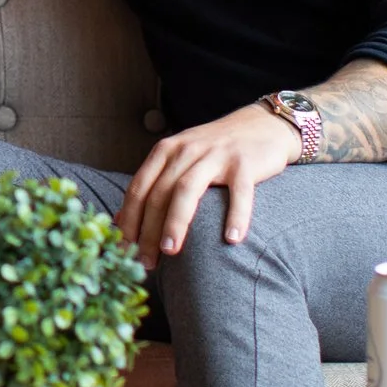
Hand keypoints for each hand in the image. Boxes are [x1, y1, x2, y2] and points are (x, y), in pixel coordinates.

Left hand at [116, 103, 302, 267]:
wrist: (263, 125)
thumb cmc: (216, 150)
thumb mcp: (181, 158)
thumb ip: (155, 183)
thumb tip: (123, 220)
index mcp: (166, 151)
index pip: (138, 188)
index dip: (128, 220)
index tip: (124, 249)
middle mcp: (186, 150)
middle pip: (159, 193)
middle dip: (148, 230)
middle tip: (146, 262)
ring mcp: (215, 155)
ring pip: (187, 190)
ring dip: (175, 222)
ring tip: (170, 251)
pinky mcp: (245, 163)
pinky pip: (239, 193)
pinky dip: (235, 216)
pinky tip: (232, 240)